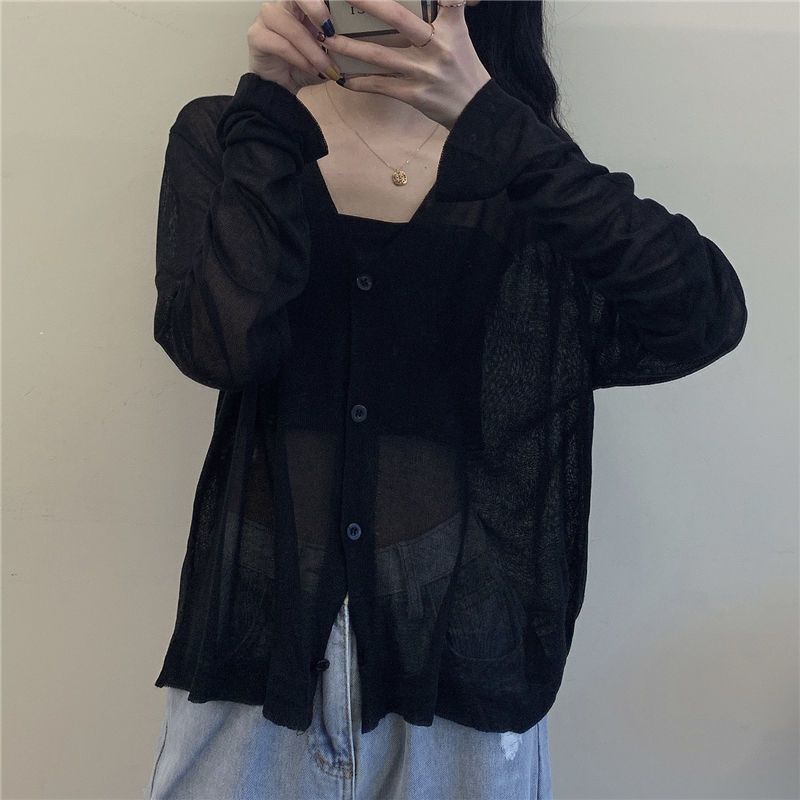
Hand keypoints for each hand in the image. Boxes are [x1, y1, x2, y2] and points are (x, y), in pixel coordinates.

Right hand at [247, 0, 345, 93]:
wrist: (283, 87)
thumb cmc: (306, 65)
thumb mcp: (328, 50)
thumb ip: (338, 38)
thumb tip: (359, 38)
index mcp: (300, 3)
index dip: (323, 0)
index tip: (340, 15)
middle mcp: (281, 3)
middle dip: (316, 9)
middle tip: (331, 31)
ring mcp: (266, 17)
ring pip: (291, 26)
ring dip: (312, 49)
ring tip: (326, 67)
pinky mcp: (256, 36)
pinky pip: (281, 45)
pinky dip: (300, 59)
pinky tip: (312, 70)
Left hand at [321, 0, 490, 129]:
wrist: (475, 110)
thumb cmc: (464, 67)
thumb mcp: (460, 33)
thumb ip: (446, 8)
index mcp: (450, 26)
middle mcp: (437, 46)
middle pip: (397, 17)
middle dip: (367, 2)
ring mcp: (424, 72)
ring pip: (380, 55)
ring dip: (350, 46)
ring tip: (327, 38)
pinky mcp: (414, 94)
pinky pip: (380, 86)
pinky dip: (359, 82)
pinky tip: (341, 77)